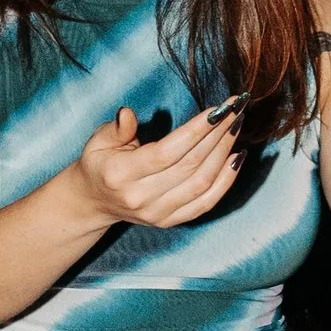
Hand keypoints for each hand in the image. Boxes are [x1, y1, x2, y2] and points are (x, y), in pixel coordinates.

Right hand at [64, 103, 241, 232]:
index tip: (218, 109)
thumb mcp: (98, 141)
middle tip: (235, 110)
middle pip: (190, 165)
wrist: (93, 202)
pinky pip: (206, 203)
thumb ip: (117, 128)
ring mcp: (156, 213)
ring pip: (202, 183)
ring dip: (224, 153)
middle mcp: (140, 198)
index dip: (196, 130)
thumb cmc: (100, 164)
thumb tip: (128, 114)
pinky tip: (237, 158)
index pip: (166, 152)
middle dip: (218, 134)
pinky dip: (226, 181)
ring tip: (236, 127)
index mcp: (120, 175)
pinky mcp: (170, 221)